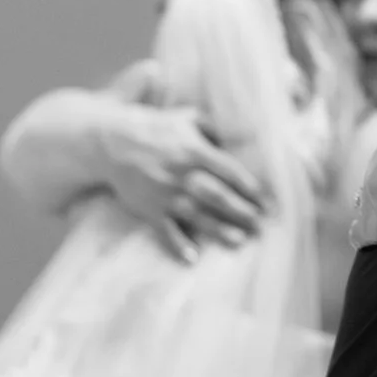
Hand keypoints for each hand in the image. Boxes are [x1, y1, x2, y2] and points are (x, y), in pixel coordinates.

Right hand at [96, 100, 266, 262]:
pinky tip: (193, 258)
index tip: (267, 202)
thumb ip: (213, 128)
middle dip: (242, 212)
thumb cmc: (154, 129)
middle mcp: (182, 174)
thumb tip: (238, 138)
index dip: (250, 189)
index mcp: (194, 151)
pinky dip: (177, 244)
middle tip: (261, 225)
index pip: (230, 172)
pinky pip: (165, 230)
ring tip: (240, 240)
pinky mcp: (149, 209)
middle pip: (218, 196)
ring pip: (197, 215)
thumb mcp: (186, 118)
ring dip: (219, 230)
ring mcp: (165, 194)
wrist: (109, 142)